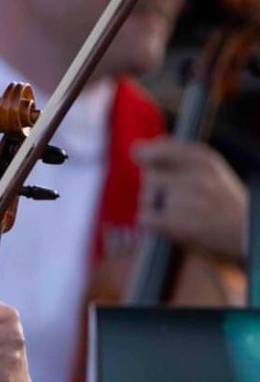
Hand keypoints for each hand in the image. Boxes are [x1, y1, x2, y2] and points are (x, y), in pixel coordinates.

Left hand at [133, 138, 247, 262]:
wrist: (245, 232)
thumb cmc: (222, 200)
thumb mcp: (209, 169)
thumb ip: (174, 155)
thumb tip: (137, 148)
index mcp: (205, 160)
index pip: (162, 150)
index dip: (149, 155)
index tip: (142, 157)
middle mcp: (198, 177)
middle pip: (149, 176)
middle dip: (153, 188)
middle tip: (173, 198)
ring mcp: (190, 201)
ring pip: (145, 198)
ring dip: (153, 207)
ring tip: (176, 212)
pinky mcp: (181, 224)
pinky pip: (145, 217)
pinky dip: (151, 224)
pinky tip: (168, 225)